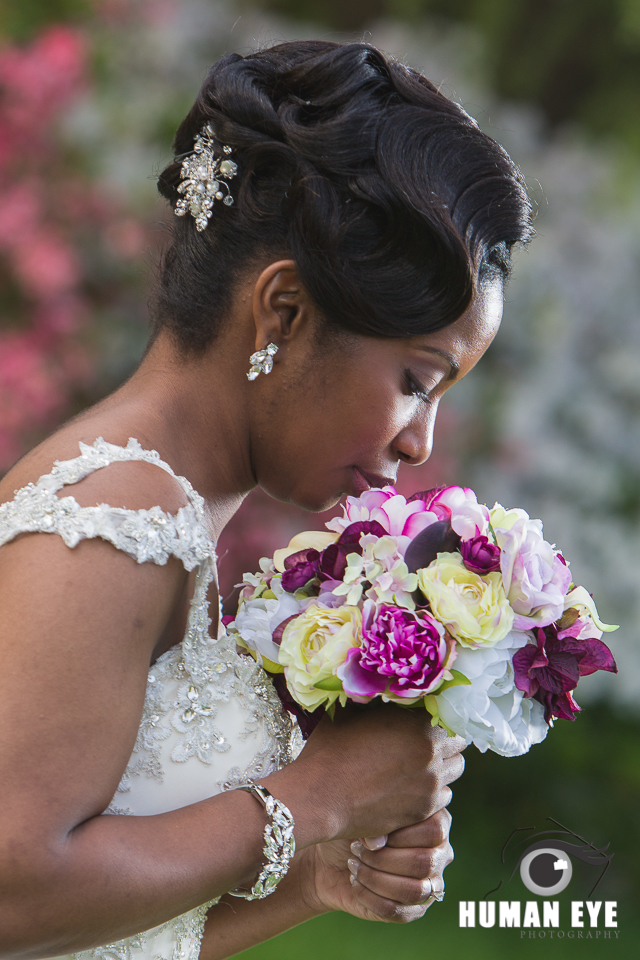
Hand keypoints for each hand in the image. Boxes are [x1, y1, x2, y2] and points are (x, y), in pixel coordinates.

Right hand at [265, 703, 465, 844]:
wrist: (320, 796)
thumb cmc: (331, 748)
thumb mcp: (353, 711)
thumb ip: (378, 697)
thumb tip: (386, 681)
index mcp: (418, 722)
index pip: (448, 712)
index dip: (436, 712)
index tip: (424, 715)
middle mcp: (431, 751)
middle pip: (458, 741)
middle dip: (445, 738)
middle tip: (424, 738)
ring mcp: (430, 783)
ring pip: (455, 769)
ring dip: (443, 763)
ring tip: (421, 761)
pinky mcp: (424, 809)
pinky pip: (444, 795)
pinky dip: (434, 788)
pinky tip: (414, 784)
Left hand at [306, 809, 452, 922]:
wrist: (332, 857)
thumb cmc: (353, 826)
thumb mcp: (362, 814)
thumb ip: (374, 822)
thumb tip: (377, 843)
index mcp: (436, 822)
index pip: (435, 831)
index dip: (402, 834)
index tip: (372, 832)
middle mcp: (439, 854)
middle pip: (424, 863)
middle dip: (383, 858)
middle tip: (356, 849)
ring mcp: (429, 885)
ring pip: (412, 890)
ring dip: (375, 878)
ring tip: (354, 865)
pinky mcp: (412, 909)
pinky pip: (396, 910)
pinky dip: (369, 896)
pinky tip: (354, 882)